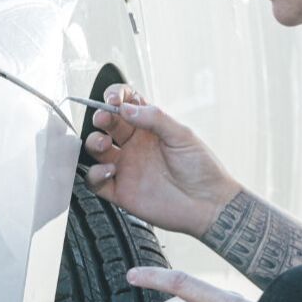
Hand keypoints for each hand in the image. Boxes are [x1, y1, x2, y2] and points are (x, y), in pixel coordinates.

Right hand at [82, 83, 240, 237]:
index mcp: (149, 129)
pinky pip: (95, 181)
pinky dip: (94, 174)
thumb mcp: (182, 135)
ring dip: (93, 142)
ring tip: (105, 144)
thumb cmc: (202, 169)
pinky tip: (110, 170)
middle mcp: (135, 146)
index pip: (126, 104)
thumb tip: (126, 107)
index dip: (115, 97)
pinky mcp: (121, 191)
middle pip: (107, 124)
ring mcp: (126, 168)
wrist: (208, 205)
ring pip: (96, 150)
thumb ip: (155, 118)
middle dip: (101, 116)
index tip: (113, 99)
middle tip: (104, 118)